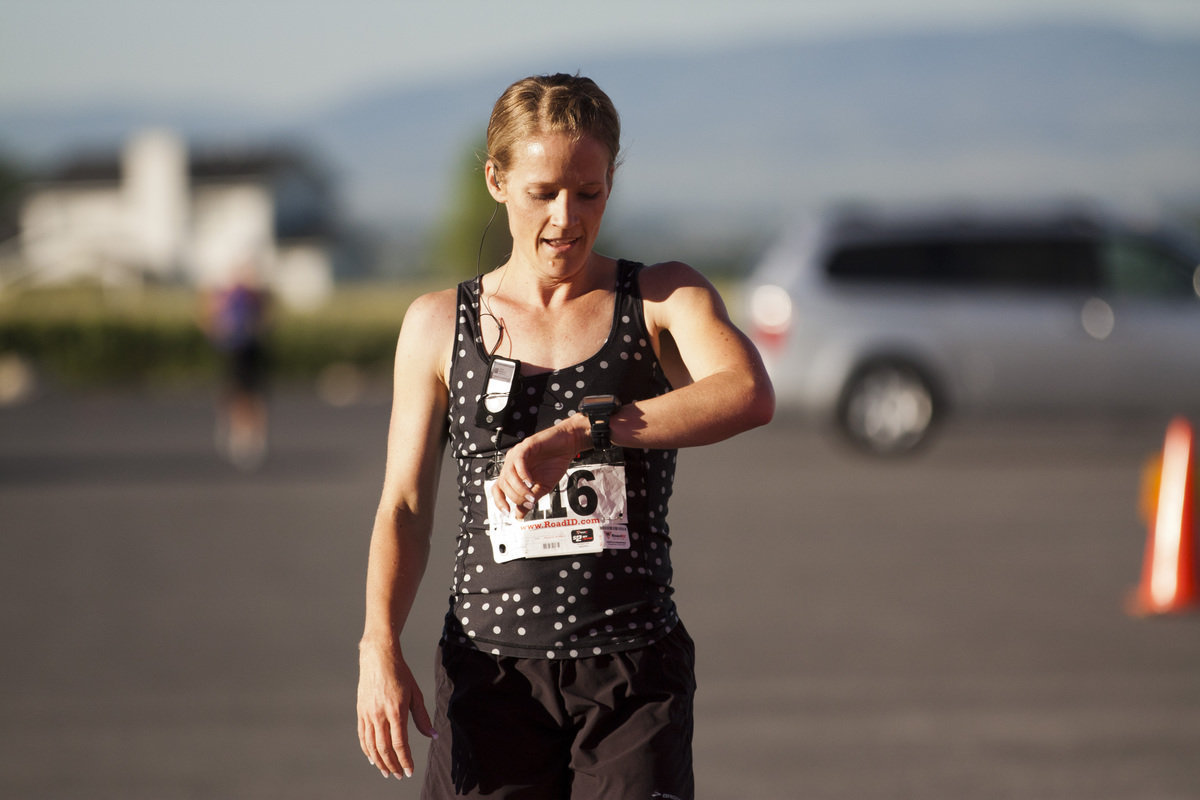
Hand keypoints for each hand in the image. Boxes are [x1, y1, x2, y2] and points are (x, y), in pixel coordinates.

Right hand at [357, 644, 436, 779]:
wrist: (378, 657)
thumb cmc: (400, 673)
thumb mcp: (415, 693)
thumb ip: (423, 717)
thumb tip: (432, 735)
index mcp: (396, 710)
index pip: (399, 743)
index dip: (405, 759)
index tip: (410, 770)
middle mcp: (379, 714)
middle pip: (384, 748)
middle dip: (392, 765)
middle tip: (399, 776)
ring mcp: (368, 714)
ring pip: (372, 745)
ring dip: (379, 762)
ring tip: (387, 772)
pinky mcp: (361, 712)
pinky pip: (363, 736)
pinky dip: (367, 750)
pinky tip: (373, 758)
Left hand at [490, 416, 587, 517]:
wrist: (568, 445)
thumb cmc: (555, 463)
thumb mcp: (543, 487)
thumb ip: (530, 500)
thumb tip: (519, 516)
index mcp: (513, 474)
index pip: (498, 489)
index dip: (499, 502)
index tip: (508, 512)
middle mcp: (512, 464)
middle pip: (502, 484)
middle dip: (515, 497)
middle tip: (529, 502)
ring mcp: (517, 454)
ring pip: (508, 474)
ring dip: (519, 488)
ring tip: (531, 494)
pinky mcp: (526, 446)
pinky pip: (518, 460)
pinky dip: (522, 473)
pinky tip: (531, 481)